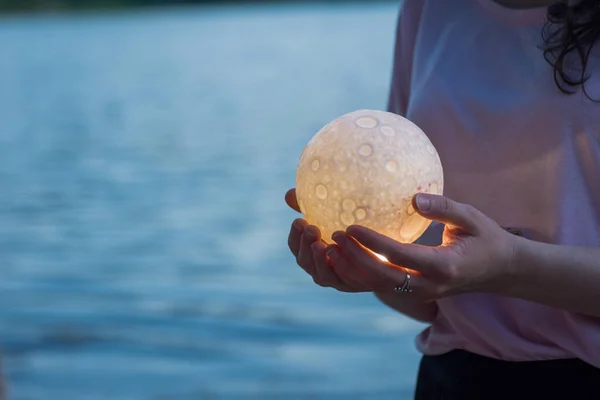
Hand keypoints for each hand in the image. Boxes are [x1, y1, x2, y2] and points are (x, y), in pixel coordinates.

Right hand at [286, 188, 372, 291]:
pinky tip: (342, 254)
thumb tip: (289, 193)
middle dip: (305, 247)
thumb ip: (315, 207)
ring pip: (323, 276)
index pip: (298, 249)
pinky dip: (341, 268)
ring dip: (320, 260)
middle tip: (311, 229)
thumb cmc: (357, 233)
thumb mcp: (336, 218)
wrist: (390, 258)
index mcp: (315, 255)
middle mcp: (323, 270)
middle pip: (306, 263)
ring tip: (321, 244)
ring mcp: (339, 281)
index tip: (298, 221)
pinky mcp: (357, 285)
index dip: (295, 238)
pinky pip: (346, 280)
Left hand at [331, 194, 517, 299]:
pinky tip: (342, 256)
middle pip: (381, 278)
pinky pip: (381, 286)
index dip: (372, 243)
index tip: (349, 227)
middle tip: (333, 237)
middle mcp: (427, 285)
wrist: (500, 271)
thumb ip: (445, 208)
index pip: (399, 256)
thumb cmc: (486, 238)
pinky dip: (359, 274)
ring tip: (328, 248)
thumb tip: (415, 198)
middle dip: (353, 259)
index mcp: (442, 266)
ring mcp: (419, 292)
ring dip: (351, 270)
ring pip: (377, 287)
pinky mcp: (412, 292)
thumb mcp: (471, 217)